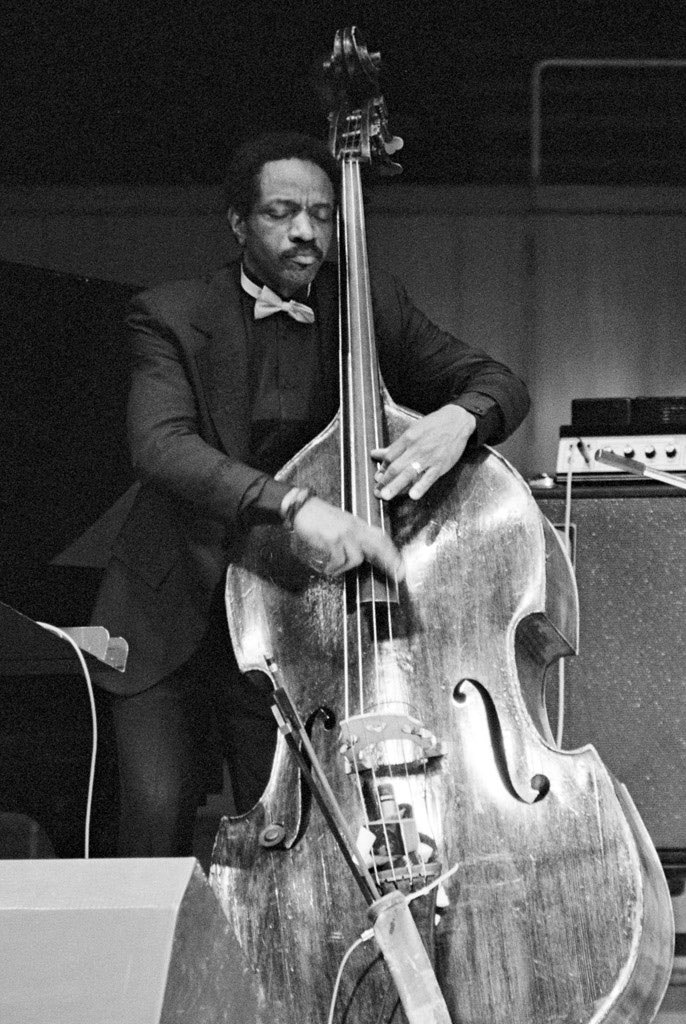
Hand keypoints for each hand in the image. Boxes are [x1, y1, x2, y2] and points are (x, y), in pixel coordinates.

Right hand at [290, 496, 404, 579]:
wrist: (302, 507)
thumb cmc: (319, 516)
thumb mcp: (341, 522)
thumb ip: (353, 534)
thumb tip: (362, 552)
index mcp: (357, 524)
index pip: (380, 537)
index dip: (392, 551)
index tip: (401, 565)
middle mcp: (354, 528)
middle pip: (378, 546)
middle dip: (390, 561)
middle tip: (398, 575)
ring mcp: (344, 534)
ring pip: (357, 558)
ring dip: (345, 568)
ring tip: (333, 568)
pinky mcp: (332, 539)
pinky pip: (338, 560)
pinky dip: (333, 568)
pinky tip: (327, 568)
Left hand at [371, 404, 476, 500]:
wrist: (457, 422)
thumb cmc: (434, 426)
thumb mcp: (412, 431)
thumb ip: (395, 446)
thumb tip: (376, 453)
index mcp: (408, 438)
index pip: (390, 456)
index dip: (382, 468)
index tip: (378, 477)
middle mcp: (416, 449)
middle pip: (396, 467)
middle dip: (384, 481)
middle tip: (376, 491)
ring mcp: (428, 458)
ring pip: (409, 473)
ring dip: (395, 486)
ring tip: (386, 496)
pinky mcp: (440, 465)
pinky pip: (429, 478)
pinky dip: (421, 487)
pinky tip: (413, 495)